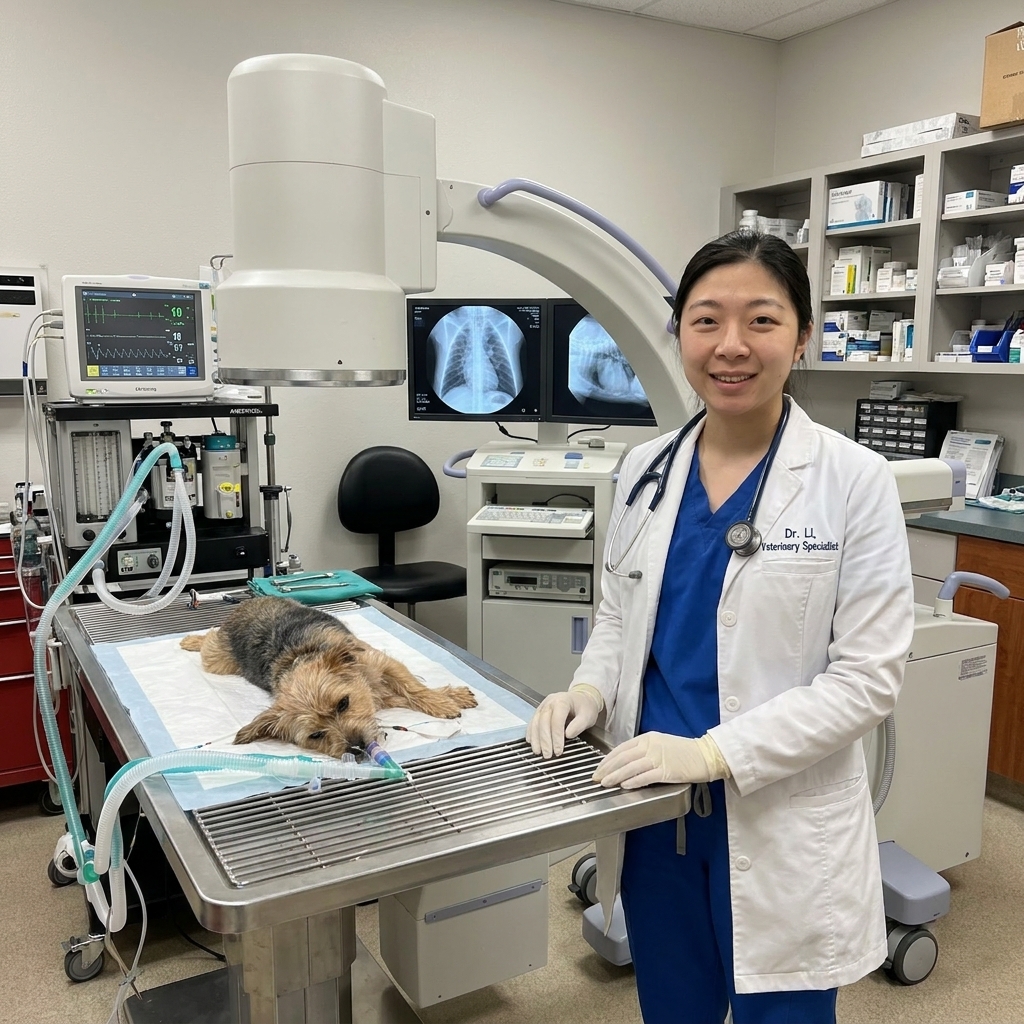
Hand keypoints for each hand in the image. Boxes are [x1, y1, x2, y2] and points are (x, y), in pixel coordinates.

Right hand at [527, 688, 601, 757]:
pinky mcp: (539, 711)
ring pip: (535, 722)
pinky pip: (532, 722)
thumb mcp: (588, 715)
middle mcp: (550, 702)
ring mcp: (543, 706)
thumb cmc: (585, 707)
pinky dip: (531, 733)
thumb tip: (568, 734)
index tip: (558, 750)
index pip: (556, 720)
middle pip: (543, 721)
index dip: (556, 736)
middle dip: (544, 740)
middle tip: (547, 755)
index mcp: (562, 701)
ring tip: (538, 752)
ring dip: (535, 738)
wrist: (582, 697)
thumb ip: (579, 725)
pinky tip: (531, 742)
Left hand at [593, 732, 720, 788]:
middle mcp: (650, 746)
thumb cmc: (684, 751)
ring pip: (630, 767)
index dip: (607, 760)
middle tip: (596, 778)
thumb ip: (643, 751)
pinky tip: (625, 786)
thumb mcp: (660, 744)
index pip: (621, 749)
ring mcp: (658, 758)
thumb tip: (625, 763)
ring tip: (605, 784)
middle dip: (607, 769)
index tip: (598, 769)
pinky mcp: (666, 770)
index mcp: (647, 738)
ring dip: (615, 776)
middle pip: (622, 758)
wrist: (705, 755)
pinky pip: (645, 776)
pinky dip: (633, 781)